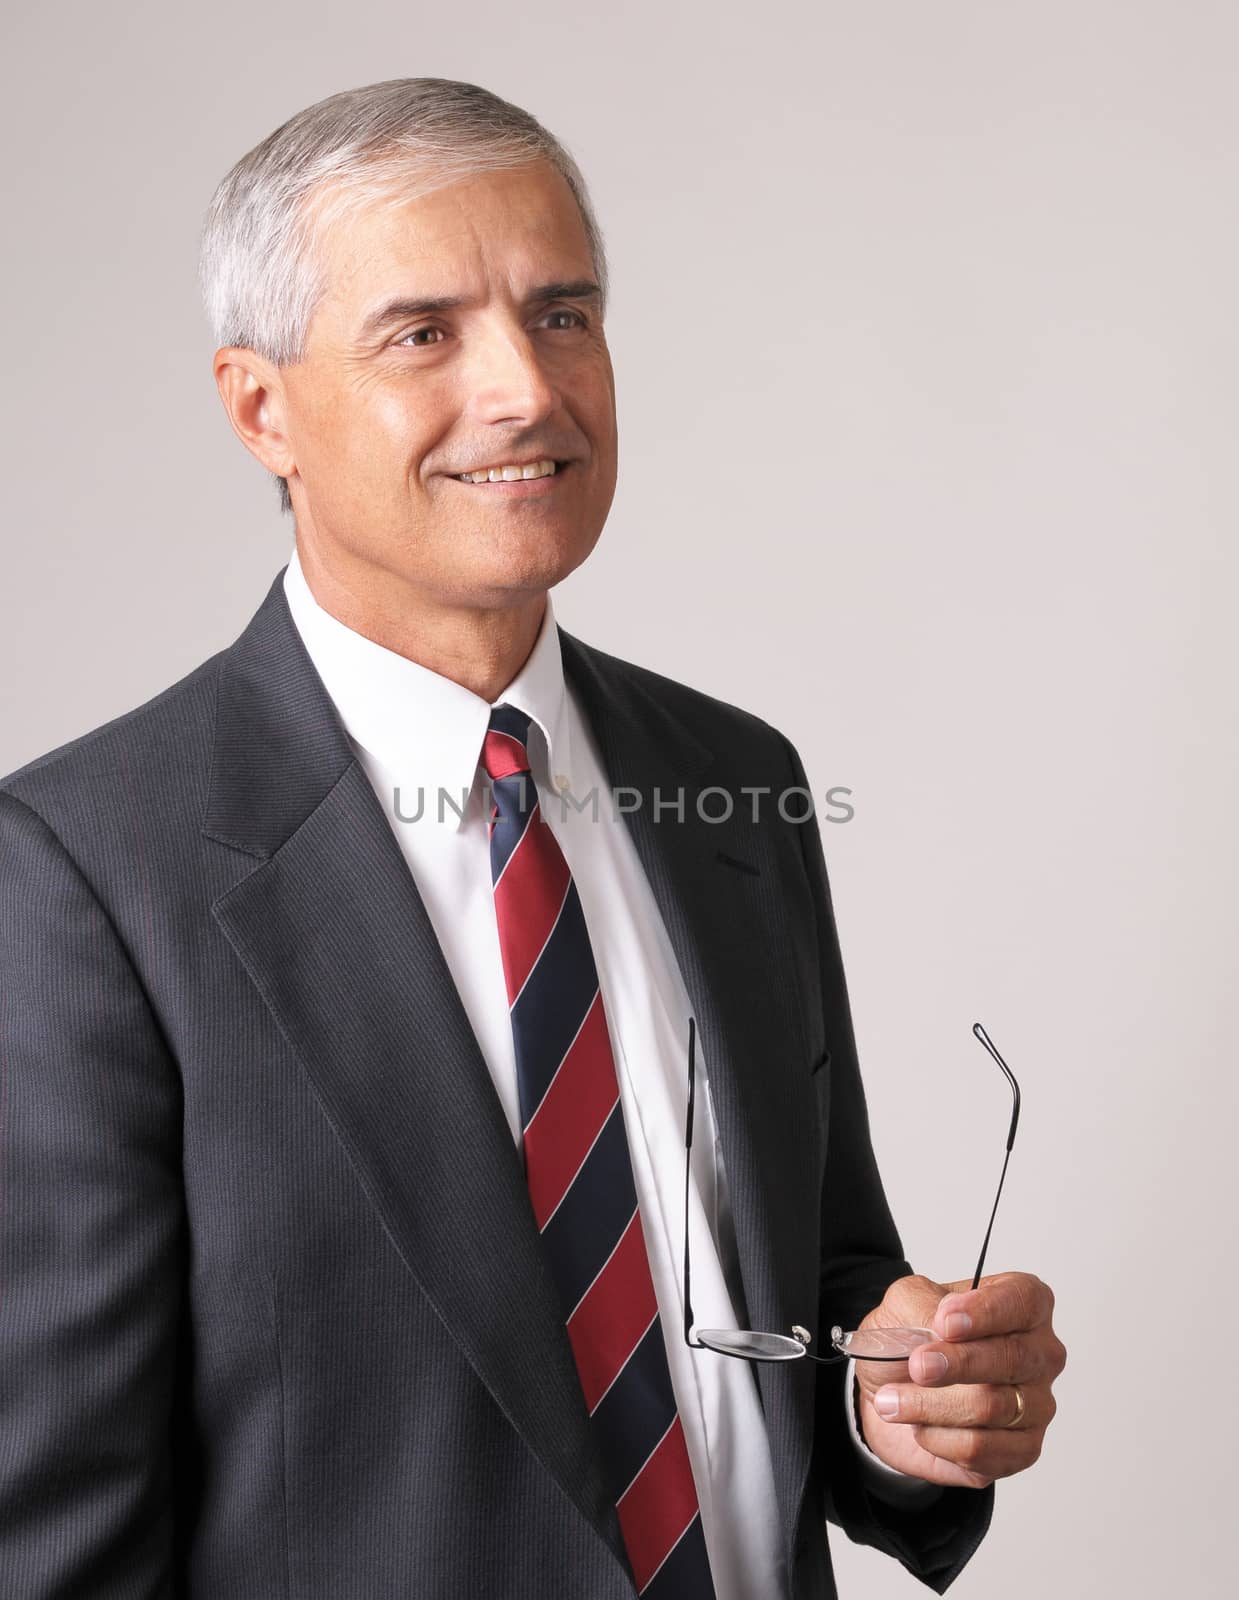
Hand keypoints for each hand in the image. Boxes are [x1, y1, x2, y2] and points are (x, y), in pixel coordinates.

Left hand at [851, 1271, 1065, 1488]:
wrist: (888, 1389)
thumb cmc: (909, 1337)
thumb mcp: (906, 1303)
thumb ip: (925, 1307)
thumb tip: (942, 1330)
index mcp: (1022, 1304)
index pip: (1024, 1301)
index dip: (987, 1312)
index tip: (944, 1324)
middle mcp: (1039, 1354)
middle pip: (1014, 1359)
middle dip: (958, 1364)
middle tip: (917, 1367)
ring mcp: (1036, 1405)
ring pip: (992, 1408)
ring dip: (932, 1405)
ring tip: (892, 1401)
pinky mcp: (1021, 1450)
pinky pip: (981, 1450)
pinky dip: (938, 1438)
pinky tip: (919, 1427)